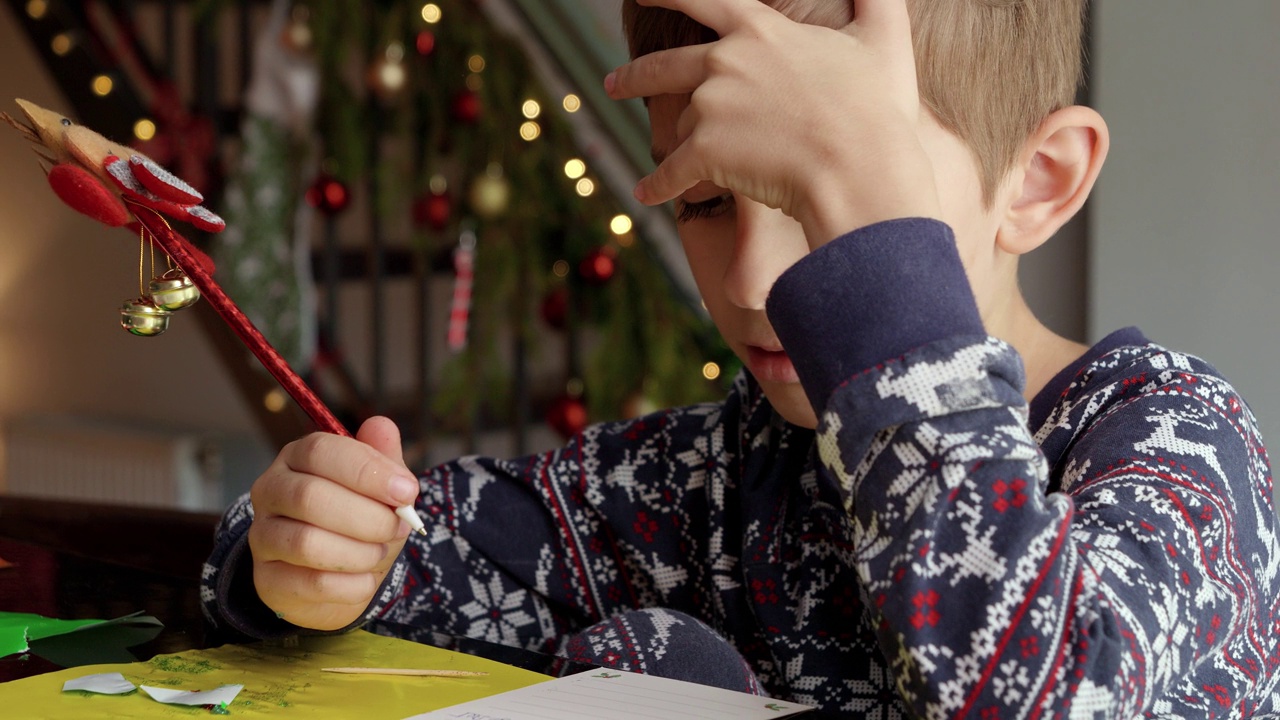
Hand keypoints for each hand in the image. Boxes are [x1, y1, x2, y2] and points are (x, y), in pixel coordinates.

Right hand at [248, 417, 417, 630]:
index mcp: (297, 457)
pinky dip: (351, 584)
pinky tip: (365, 580)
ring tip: (380, 552)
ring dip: (360, 552)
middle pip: (310, 497)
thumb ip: (382, 458)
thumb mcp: (379, 487)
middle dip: (367, 516)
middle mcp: (271, 491)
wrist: (338, 578)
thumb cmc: (360, 521)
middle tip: (399, 528)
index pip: (321, 451)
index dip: (367, 471)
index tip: (407, 491)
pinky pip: (311, 583)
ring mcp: (263, 535)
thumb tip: (381, 426)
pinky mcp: (267, 579)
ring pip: (307, 543)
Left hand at [607, 0, 940, 243]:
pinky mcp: (703, 150)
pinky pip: (671, 173)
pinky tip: (646, 197)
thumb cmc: (876, 110)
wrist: (859, 169)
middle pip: (664, 66)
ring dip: (685, 146)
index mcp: (760, 30)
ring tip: (685, 168)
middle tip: (611, 85)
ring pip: (683, 126)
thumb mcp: (884, 38)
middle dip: (633, 77)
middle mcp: (726, 60)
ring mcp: (711, 105)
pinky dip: (658, 187)